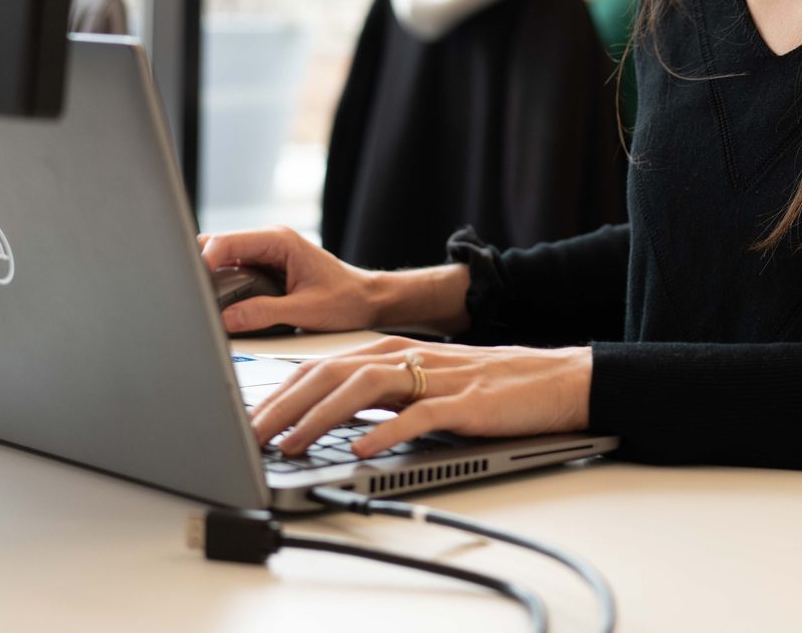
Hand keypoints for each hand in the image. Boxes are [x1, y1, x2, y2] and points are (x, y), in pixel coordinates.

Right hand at [198, 226, 380, 334]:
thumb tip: (227, 319)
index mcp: (279, 240)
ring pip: (222, 258)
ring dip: (209, 277)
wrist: (367, 300)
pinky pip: (233, 270)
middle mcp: (269, 241)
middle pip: (217, 246)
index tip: (192, 287)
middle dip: (200, 268)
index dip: (203, 262)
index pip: (226, 242)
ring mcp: (265, 253)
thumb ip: (265, 313)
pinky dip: (221, 284)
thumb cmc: (346, 299)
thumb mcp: (305, 310)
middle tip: (190, 297)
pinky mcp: (264, 267)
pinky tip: (216, 303)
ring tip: (200, 303)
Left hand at [251, 335, 592, 458]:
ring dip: (321, 417)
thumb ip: (380, 394)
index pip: (321, 366)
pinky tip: (362, 449)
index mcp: (392, 351)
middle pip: (331, 373)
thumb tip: (328, 418)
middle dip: (284, 404)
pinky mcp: (463, 402)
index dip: (279, 391)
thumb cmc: (488, 386)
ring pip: (363, 389)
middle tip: (251, 433)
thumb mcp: (423, 383)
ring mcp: (435, 377)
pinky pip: (417, 416)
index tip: (247, 417)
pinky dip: (385, 432)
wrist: (555, 378)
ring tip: (292, 443)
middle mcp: (407, 357)